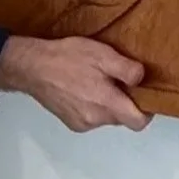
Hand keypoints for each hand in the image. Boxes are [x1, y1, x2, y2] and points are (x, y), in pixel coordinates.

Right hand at [0, 34, 149, 130]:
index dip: (146, 111)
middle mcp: (95, 120)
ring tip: (94, 81)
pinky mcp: (70, 122)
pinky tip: (81, 89)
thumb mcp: (103, 54)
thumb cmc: (67, 58)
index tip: (142, 95)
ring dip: (106, 104)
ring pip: (106, 118)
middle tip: (115, 80)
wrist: (32, 67)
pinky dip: (92, 107)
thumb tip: (142, 79)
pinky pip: (91, 118)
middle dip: (123, 103)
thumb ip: (127, 69)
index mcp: (107, 104)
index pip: (138, 122)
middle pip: (122, 118)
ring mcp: (81, 123)